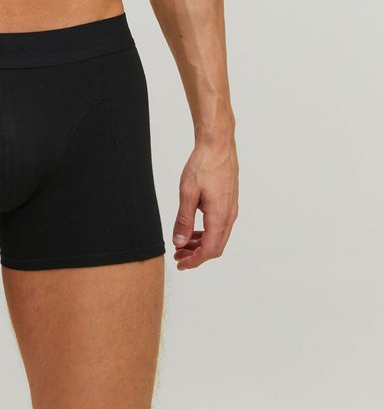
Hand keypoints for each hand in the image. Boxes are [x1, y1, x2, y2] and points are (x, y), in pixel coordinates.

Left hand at [172, 134, 238, 269]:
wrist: (218, 144)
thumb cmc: (203, 164)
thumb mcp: (187, 192)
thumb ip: (184, 220)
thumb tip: (179, 242)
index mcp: (220, 216)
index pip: (209, 250)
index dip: (194, 261)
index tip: (180, 264)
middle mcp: (229, 215)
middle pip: (216, 247)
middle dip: (197, 255)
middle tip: (178, 256)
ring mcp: (231, 208)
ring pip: (219, 237)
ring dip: (201, 244)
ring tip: (183, 244)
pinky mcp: (229, 202)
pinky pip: (220, 225)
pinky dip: (207, 233)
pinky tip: (194, 229)